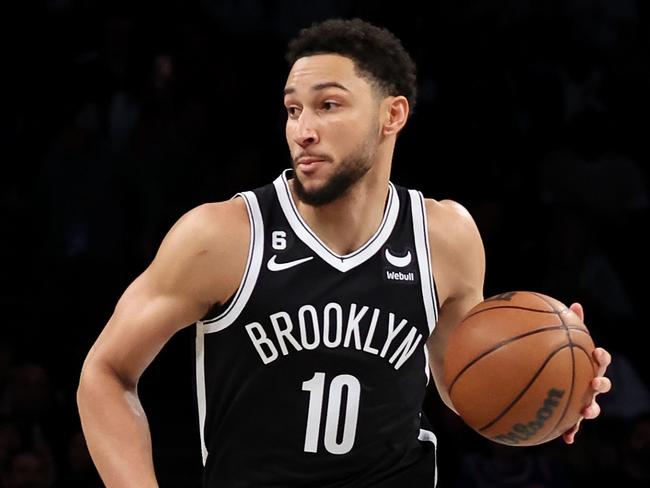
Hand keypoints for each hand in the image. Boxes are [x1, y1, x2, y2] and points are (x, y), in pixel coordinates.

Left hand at [562, 302, 611, 443]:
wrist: (549, 376)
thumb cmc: (559, 355)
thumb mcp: (563, 340)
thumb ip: (570, 324)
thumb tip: (575, 304)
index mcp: (589, 364)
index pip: (600, 359)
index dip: (601, 356)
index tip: (596, 352)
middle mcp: (590, 382)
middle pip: (602, 383)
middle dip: (601, 383)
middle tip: (594, 382)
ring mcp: (583, 399)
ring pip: (592, 406)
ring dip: (590, 409)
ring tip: (585, 411)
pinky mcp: (572, 415)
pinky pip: (573, 425)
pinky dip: (571, 432)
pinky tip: (567, 439)